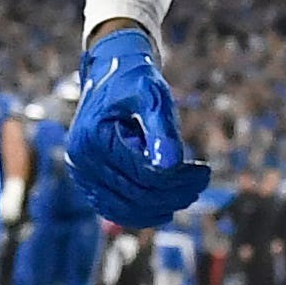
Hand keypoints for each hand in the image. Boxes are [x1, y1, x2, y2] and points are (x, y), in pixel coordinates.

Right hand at [71, 28, 210, 226]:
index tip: (205, 172)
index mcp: (93, 138)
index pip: (143, 174)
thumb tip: (172, 166)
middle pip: (136, 195)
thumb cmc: (134, 80)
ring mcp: (81, 174)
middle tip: (201, 182)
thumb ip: (161, 128)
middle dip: (174, 193)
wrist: (111, 73)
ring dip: (160, 207)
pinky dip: (142, 211)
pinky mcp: (87, 182)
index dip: (178, 179)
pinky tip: (167, 204)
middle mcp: (80, 160)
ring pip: (125, 210)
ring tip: (189, 192)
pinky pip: (115, 208)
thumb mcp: (152, 94)